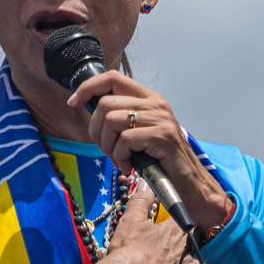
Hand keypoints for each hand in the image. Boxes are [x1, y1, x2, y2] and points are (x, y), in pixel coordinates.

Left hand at [68, 70, 232, 234]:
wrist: (190, 184)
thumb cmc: (161, 162)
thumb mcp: (140, 134)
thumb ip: (122, 119)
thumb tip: (89, 108)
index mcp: (149, 99)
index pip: (112, 78)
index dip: (88, 87)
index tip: (73, 102)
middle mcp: (156, 104)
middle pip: (105, 103)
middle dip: (96, 130)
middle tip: (107, 149)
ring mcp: (161, 118)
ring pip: (111, 120)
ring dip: (108, 146)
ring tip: (119, 159)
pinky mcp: (163, 136)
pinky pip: (125, 140)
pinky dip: (120, 157)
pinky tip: (129, 166)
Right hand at [72, 185, 213, 263]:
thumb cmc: (128, 251)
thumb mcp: (131, 220)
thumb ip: (141, 200)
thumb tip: (146, 181)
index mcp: (176, 229)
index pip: (188, 217)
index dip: (188, 217)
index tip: (188, 216)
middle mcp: (189, 247)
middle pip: (203, 238)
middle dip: (204, 237)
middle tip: (205, 237)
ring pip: (213, 258)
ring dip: (216, 256)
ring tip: (222, 255)